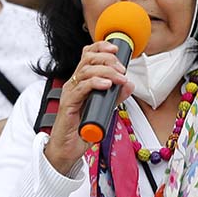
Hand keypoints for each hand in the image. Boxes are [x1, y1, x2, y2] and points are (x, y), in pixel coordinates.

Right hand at [44, 42, 133, 174]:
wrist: (68, 149)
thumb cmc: (81, 130)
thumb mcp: (104, 110)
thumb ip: (115, 97)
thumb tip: (129, 85)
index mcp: (81, 82)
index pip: (87, 56)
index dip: (100, 47)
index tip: (116, 49)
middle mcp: (74, 84)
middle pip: (87, 59)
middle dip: (107, 59)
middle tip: (122, 69)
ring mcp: (70, 93)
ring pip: (86, 70)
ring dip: (106, 71)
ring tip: (119, 78)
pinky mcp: (68, 103)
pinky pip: (81, 87)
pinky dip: (95, 83)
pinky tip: (106, 84)